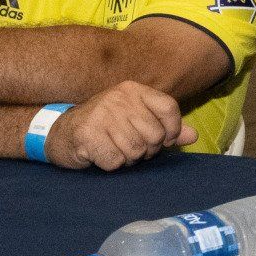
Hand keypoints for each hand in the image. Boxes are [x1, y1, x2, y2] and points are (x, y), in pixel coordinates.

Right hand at [45, 81, 194, 170]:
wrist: (61, 133)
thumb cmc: (105, 128)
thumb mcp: (136, 120)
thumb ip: (166, 127)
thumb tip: (193, 136)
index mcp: (133, 90)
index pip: (169, 108)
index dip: (172, 130)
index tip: (164, 141)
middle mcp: (118, 97)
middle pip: (155, 135)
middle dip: (147, 150)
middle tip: (131, 147)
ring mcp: (101, 114)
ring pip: (136, 151)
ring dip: (128, 159)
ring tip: (115, 150)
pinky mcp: (87, 134)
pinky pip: (115, 161)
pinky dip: (111, 165)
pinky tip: (101, 155)